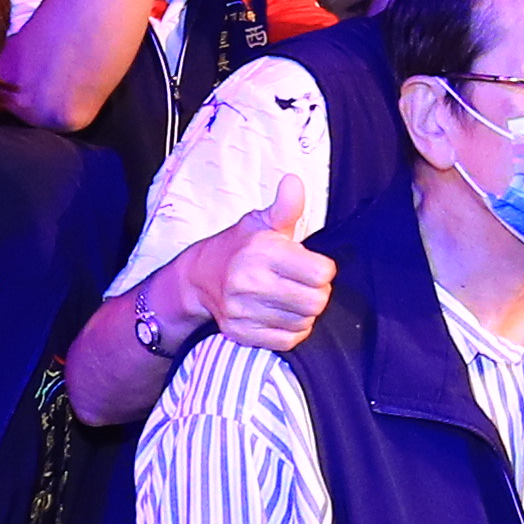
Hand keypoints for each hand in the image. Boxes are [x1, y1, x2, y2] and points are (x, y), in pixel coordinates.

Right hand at [187, 178, 336, 350]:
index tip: (312, 265)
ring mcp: (243, 311)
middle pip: (316, 302)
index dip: (323, 269)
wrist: (199, 276)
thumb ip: (286, 206)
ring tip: (292, 298)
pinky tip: (283, 314)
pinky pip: (286, 341)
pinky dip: (292, 330)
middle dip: (318, 293)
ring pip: (303, 323)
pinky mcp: (240, 334)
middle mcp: (250, 283)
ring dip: (305, 313)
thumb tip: (294, 182)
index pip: (321, 273)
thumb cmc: (240, 245)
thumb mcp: (262, 221)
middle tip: (306, 284)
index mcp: (261, 252)